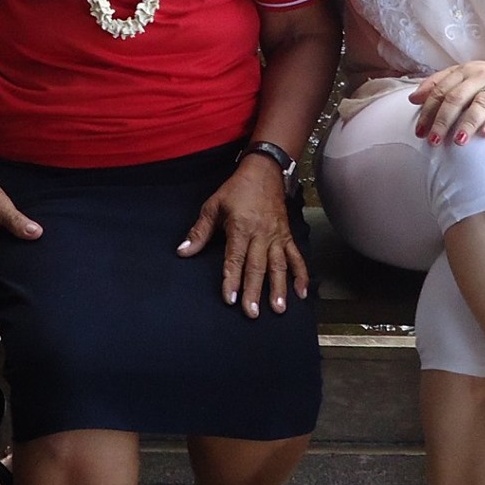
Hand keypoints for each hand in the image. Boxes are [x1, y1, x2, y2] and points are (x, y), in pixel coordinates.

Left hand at [178, 157, 309, 317]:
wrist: (264, 171)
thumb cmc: (236, 190)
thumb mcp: (213, 206)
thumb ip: (199, 232)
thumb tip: (183, 252)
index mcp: (240, 226)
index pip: (235, 258)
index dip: (232, 278)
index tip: (230, 298)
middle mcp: (261, 234)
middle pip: (257, 266)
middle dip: (254, 290)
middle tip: (252, 312)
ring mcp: (277, 236)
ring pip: (278, 265)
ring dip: (279, 287)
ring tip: (278, 308)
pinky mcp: (287, 236)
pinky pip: (296, 257)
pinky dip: (301, 275)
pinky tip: (301, 292)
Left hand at [408, 60, 484, 144]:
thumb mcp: (466, 77)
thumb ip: (440, 84)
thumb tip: (413, 99)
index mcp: (464, 71)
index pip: (440, 90)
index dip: (427, 111)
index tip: (419, 131)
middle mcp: (480, 75)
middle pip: (456, 98)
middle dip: (442, 120)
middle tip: (433, 140)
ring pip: (480, 104)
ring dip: (467, 123)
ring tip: (458, 142)